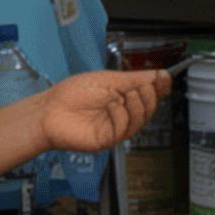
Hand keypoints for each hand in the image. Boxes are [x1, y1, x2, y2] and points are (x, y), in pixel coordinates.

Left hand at [34, 68, 168, 157]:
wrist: (50, 111)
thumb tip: (159, 74)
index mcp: (122, 97)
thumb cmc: (72, 94)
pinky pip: (124, 129)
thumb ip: (133, 78)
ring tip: (127, 95)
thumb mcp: (107, 79)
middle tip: (144, 87)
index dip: (159, 87)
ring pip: (139, 120)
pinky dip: (121, 115)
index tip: (165, 78)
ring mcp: (115, 128)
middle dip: (150, 96)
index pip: (148, 94)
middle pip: (148, 108)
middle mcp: (121, 113)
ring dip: (137, 105)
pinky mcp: (108, 139)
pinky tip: (112, 107)